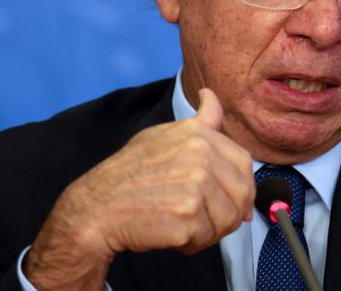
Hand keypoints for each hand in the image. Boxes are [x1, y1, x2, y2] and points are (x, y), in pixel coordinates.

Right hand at [24, 88, 254, 289]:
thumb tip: (211, 97)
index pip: (243, 162)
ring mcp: (195, 185)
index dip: (241, 186)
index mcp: (197, 134)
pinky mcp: (188, 216)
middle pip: (242, 193)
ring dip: (210, 230)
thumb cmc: (129, 175)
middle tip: (205, 219)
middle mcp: (199, 155)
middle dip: (230, 212)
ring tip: (184, 225)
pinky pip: (208, 237)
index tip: (231, 200)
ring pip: (229, 218)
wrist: (97, 208)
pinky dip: (193, 243)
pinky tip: (172, 234)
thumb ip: (198, 121)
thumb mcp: (162, 135)